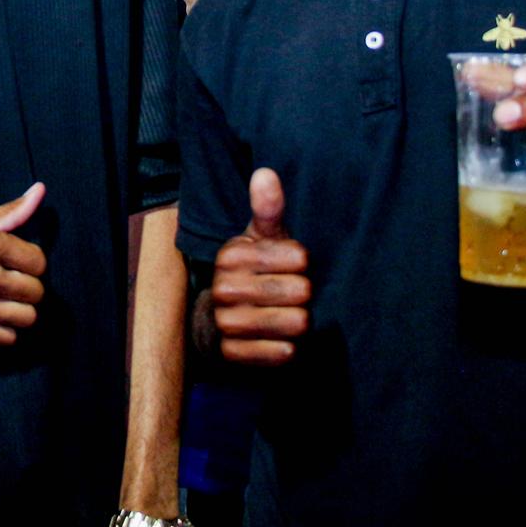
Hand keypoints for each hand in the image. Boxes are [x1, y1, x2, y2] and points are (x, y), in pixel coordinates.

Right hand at [0, 183, 47, 344]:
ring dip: (19, 311)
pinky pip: (7, 338)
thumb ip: (7, 212)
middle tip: (8, 285)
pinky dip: (4, 331)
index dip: (29, 263)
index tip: (15, 265)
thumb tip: (40, 191)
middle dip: (26, 288)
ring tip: (2, 303)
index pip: (38, 262)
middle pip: (36, 291)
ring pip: (27, 317)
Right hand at [210, 168, 311, 364]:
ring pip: (295, 324)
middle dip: (303, 296)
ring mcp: (226, 322)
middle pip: (301, 292)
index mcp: (232, 253)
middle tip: (289, 295)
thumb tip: (265, 172)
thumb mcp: (262, 237)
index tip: (289, 266)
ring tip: (286, 316)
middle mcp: (224, 286)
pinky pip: (282, 353)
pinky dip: (288, 349)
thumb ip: (268, 208)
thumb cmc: (255, 269)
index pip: (300, 258)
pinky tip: (279, 340)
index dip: (303, 264)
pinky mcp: (232, 354)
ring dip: (299, 322)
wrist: (222, 317)